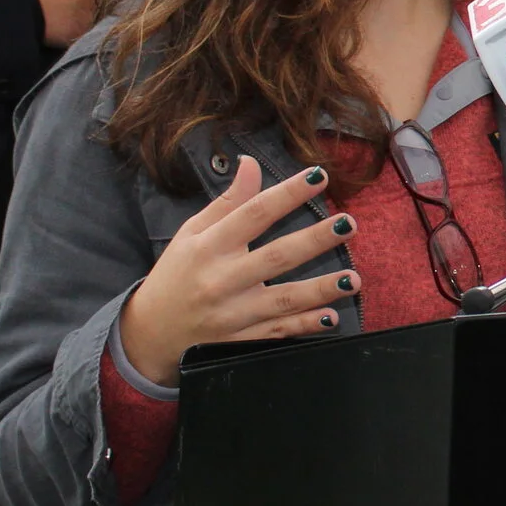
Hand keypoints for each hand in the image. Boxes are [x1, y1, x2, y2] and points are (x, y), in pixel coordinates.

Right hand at [115, 157, 360, 385]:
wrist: (150, 335)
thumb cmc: (176, 276)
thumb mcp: (191, 234)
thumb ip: (227, 202)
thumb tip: (251, 164)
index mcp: (209, 247)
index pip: (254, 213)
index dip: (288, 193)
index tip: (319, 176)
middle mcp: (223, 279)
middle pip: (277, 256)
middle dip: (315, 239)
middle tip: (348, 223)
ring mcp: (234, 314)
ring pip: (284, 300)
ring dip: (321, 289)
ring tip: (354, 278)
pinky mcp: (240, 342)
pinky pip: (278, 334)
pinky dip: (304, 327)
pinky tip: (331, 317)